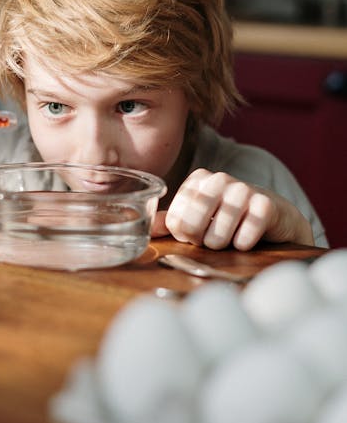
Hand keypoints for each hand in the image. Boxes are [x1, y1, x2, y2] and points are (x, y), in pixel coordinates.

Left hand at [151, 168, 313, 249]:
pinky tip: (246, 239)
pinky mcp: (266, 204)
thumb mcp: (200, 217)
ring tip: (228, 240)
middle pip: (192, 223)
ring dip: (222, 244)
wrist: (273, 217)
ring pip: (219, 232)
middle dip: (199, 240)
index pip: (175, 219)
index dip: (183, 234)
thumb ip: (173, 221)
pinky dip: (243, 243)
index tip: (195, 232)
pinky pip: (246, 234)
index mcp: (199, 179)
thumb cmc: (229, 219)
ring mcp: (244, 189)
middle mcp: (220, 179)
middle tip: (210, 239)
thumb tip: (148, 226)